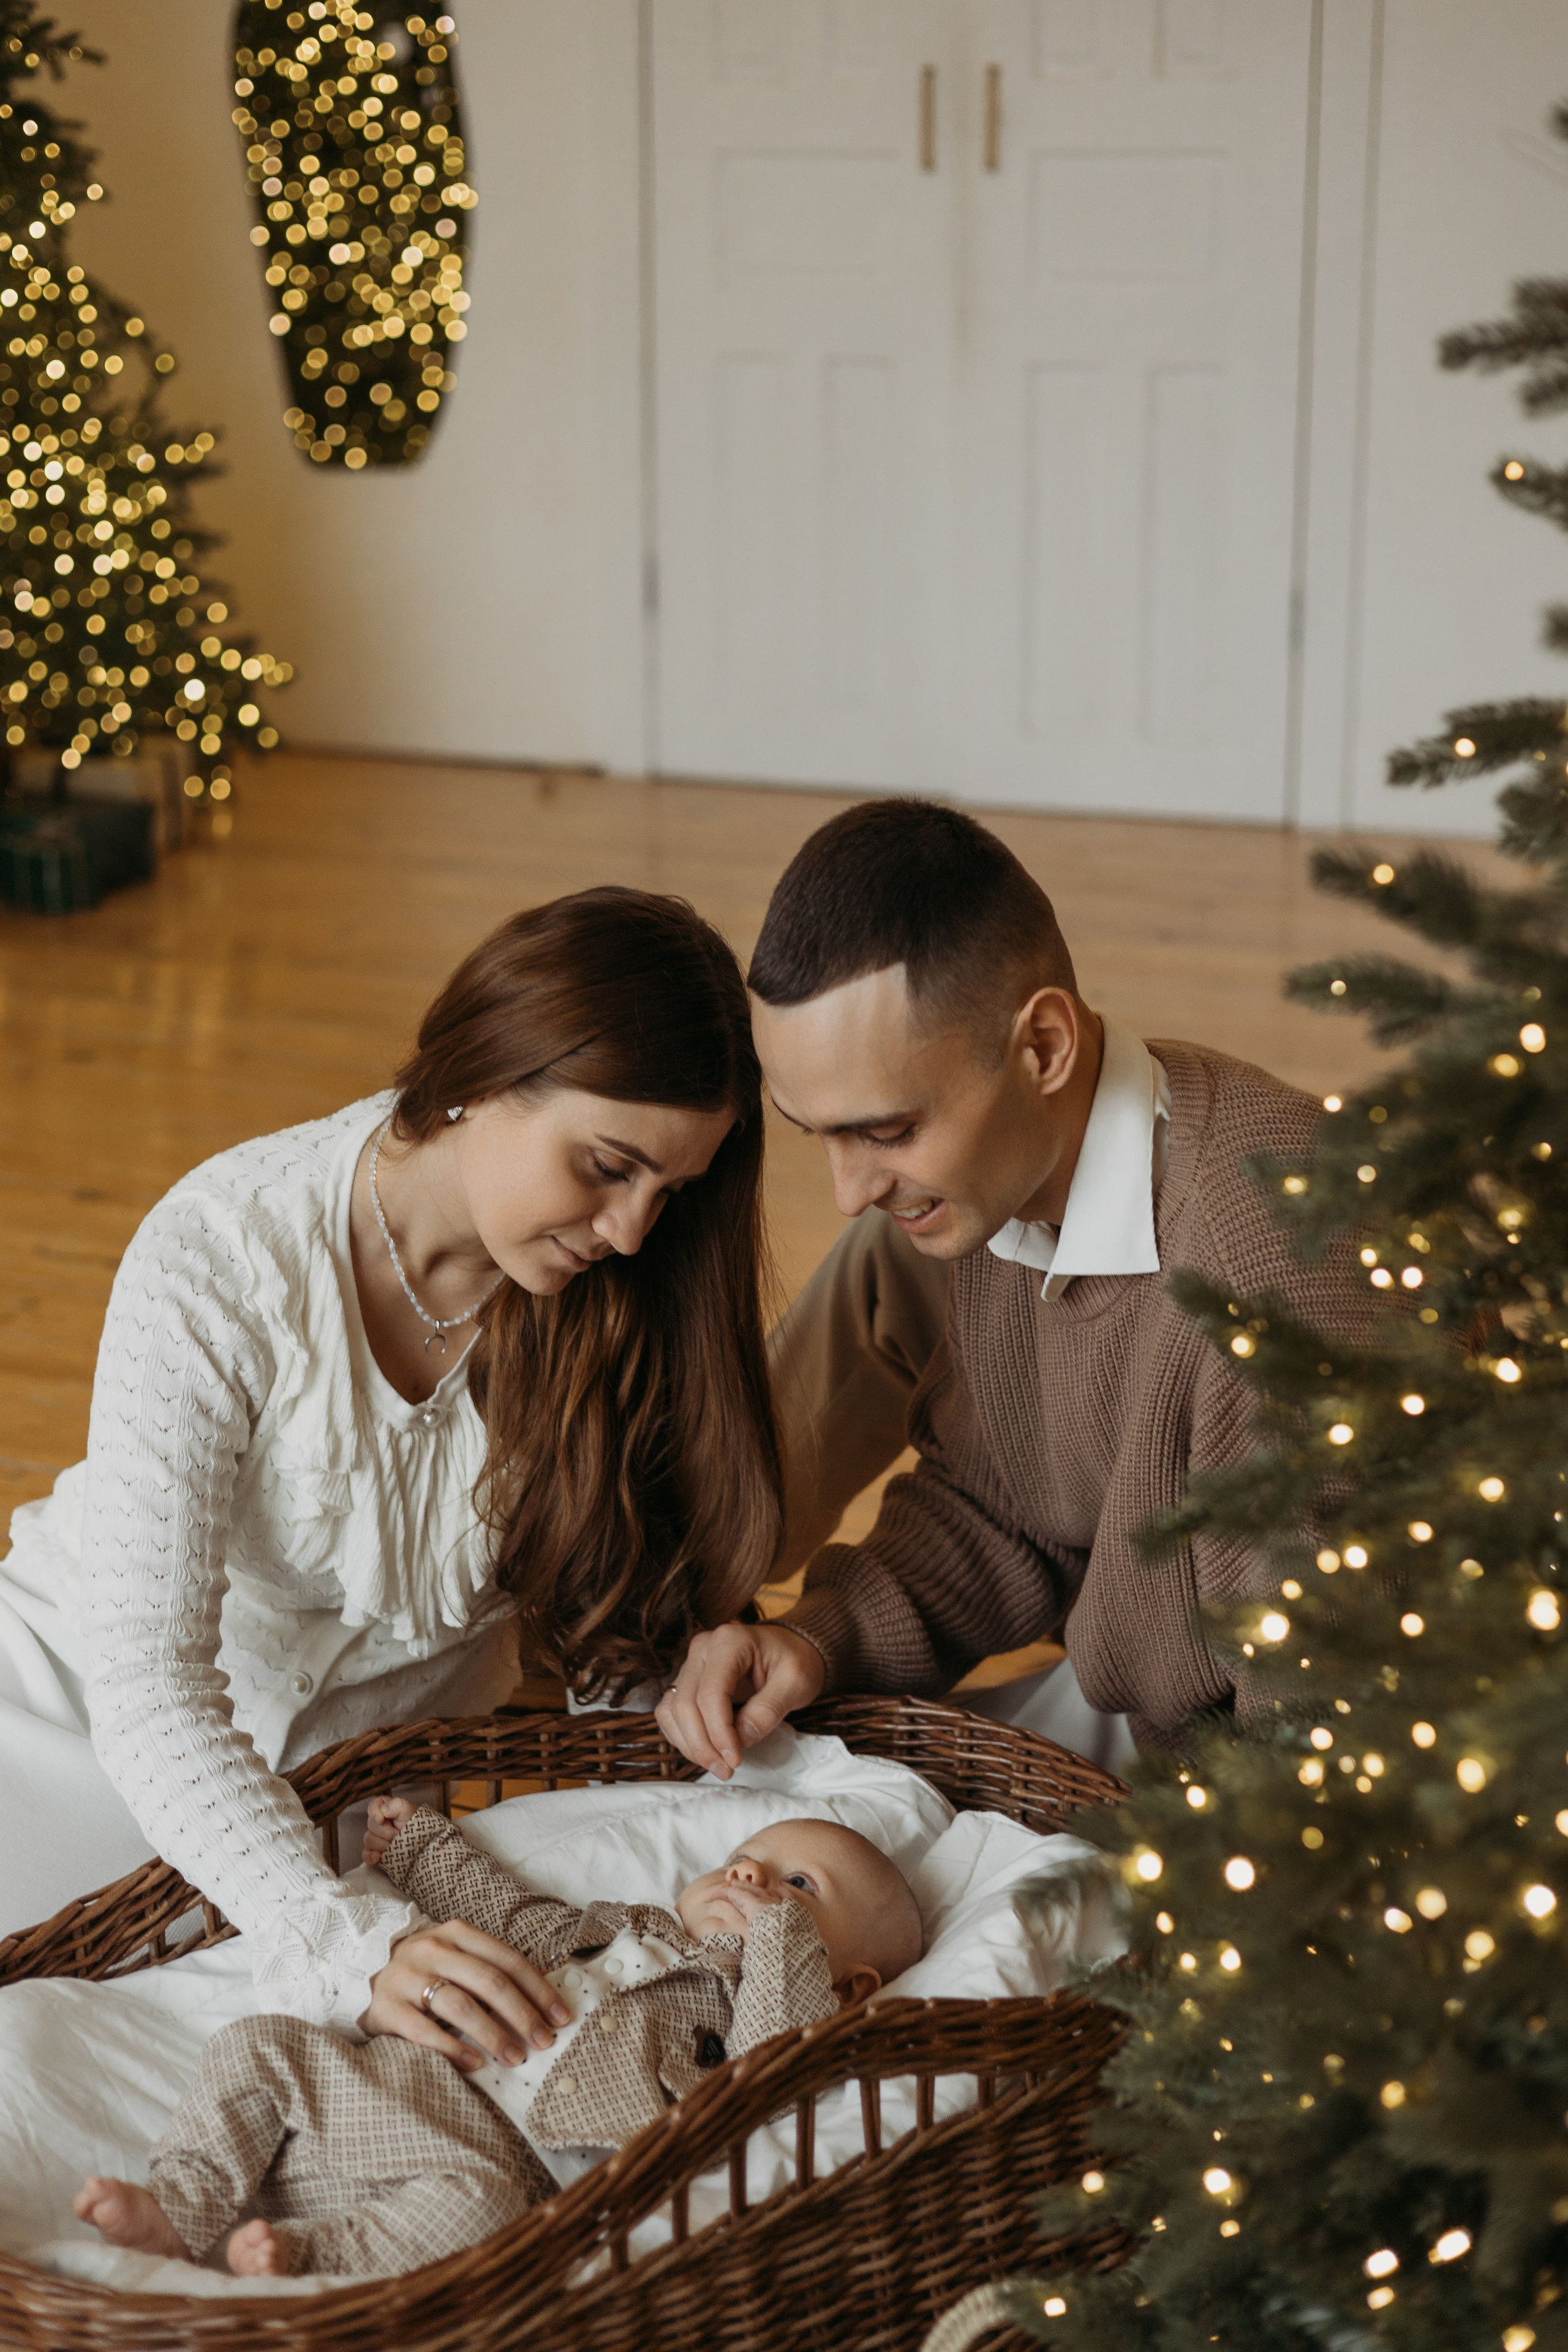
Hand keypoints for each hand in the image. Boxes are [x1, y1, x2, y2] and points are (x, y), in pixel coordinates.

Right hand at [361, 1919, 570, 2070]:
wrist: (364, 1978)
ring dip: (493, 2034)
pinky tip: (475, 2064)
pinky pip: (424, 2031)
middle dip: (522, 2014)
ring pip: (459, 2004)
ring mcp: (405, 1976)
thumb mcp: (457, 1960)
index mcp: (456, 1932)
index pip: (507, 1959)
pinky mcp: (385, 2008)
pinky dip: (453, 2049)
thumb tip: (544, 2004)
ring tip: (515, 2057)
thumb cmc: (427, 1975)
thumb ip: (491, 1972)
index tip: (561, 2017)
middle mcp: (431, 1948)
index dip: (538, 1989)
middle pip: (488, 1981)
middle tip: (544, 2042)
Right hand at [363, 1794, 417, 1863]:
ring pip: (368, 1840)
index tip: (381, 1819)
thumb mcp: (410, 1811)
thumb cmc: (417, 1825)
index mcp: (386, 1809)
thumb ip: (397, 1805)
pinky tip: (378, 1856)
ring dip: (383, 1844)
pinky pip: (366, 1855)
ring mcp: (376, 1839)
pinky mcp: (375, 1853)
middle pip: (371, 1825)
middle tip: (399, 1834)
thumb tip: (382, 1810)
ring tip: (398, 1846)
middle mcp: (379, 1823)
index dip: (374, 1812)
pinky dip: (370, 1856)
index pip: (373, 1806)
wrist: (424, 1845)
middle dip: (386, 1831)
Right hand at [655, 1621, 824, 1779]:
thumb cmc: (797, 1661)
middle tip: (726, 1770)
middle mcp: (703, 1648)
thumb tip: (741, 1738)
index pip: (711, 1693)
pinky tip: (707, 1751)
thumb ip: (768, 1709)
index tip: (735, 1761)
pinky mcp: (687, 1679)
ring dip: (690, 1744)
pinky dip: (683, 1736)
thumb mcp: (796, 1683)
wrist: (792, 1648)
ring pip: (672, 1710)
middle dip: (703, 1745)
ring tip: (718, 1765)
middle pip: (685, 1704)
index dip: (719, 1733)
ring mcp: (692, 1662)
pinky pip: (671, 1711)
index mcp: (730, 1641)